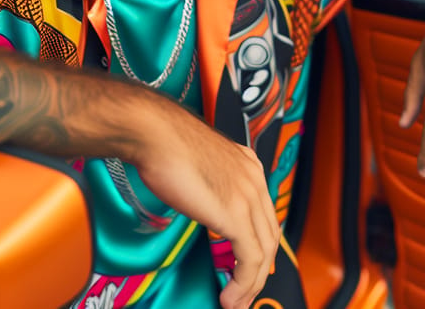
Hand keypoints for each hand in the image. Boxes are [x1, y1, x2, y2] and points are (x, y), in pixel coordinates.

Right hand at [131, 97, 278, 308]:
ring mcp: (247, 195)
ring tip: (237, 302)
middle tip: (246, 290)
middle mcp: (253, 178)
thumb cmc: (165, 140)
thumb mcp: (197, 160)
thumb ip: (208, 180)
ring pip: (264, 252)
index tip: (249, 264)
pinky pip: (250, 260)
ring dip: (251, 284)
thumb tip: (200, 199)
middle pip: (270, 234)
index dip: (260, 242)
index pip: (265, 212)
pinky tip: (231, 296)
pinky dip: (243, 284)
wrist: (155, 131)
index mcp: (247, 163)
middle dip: (260, 269)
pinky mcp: (235, 214)